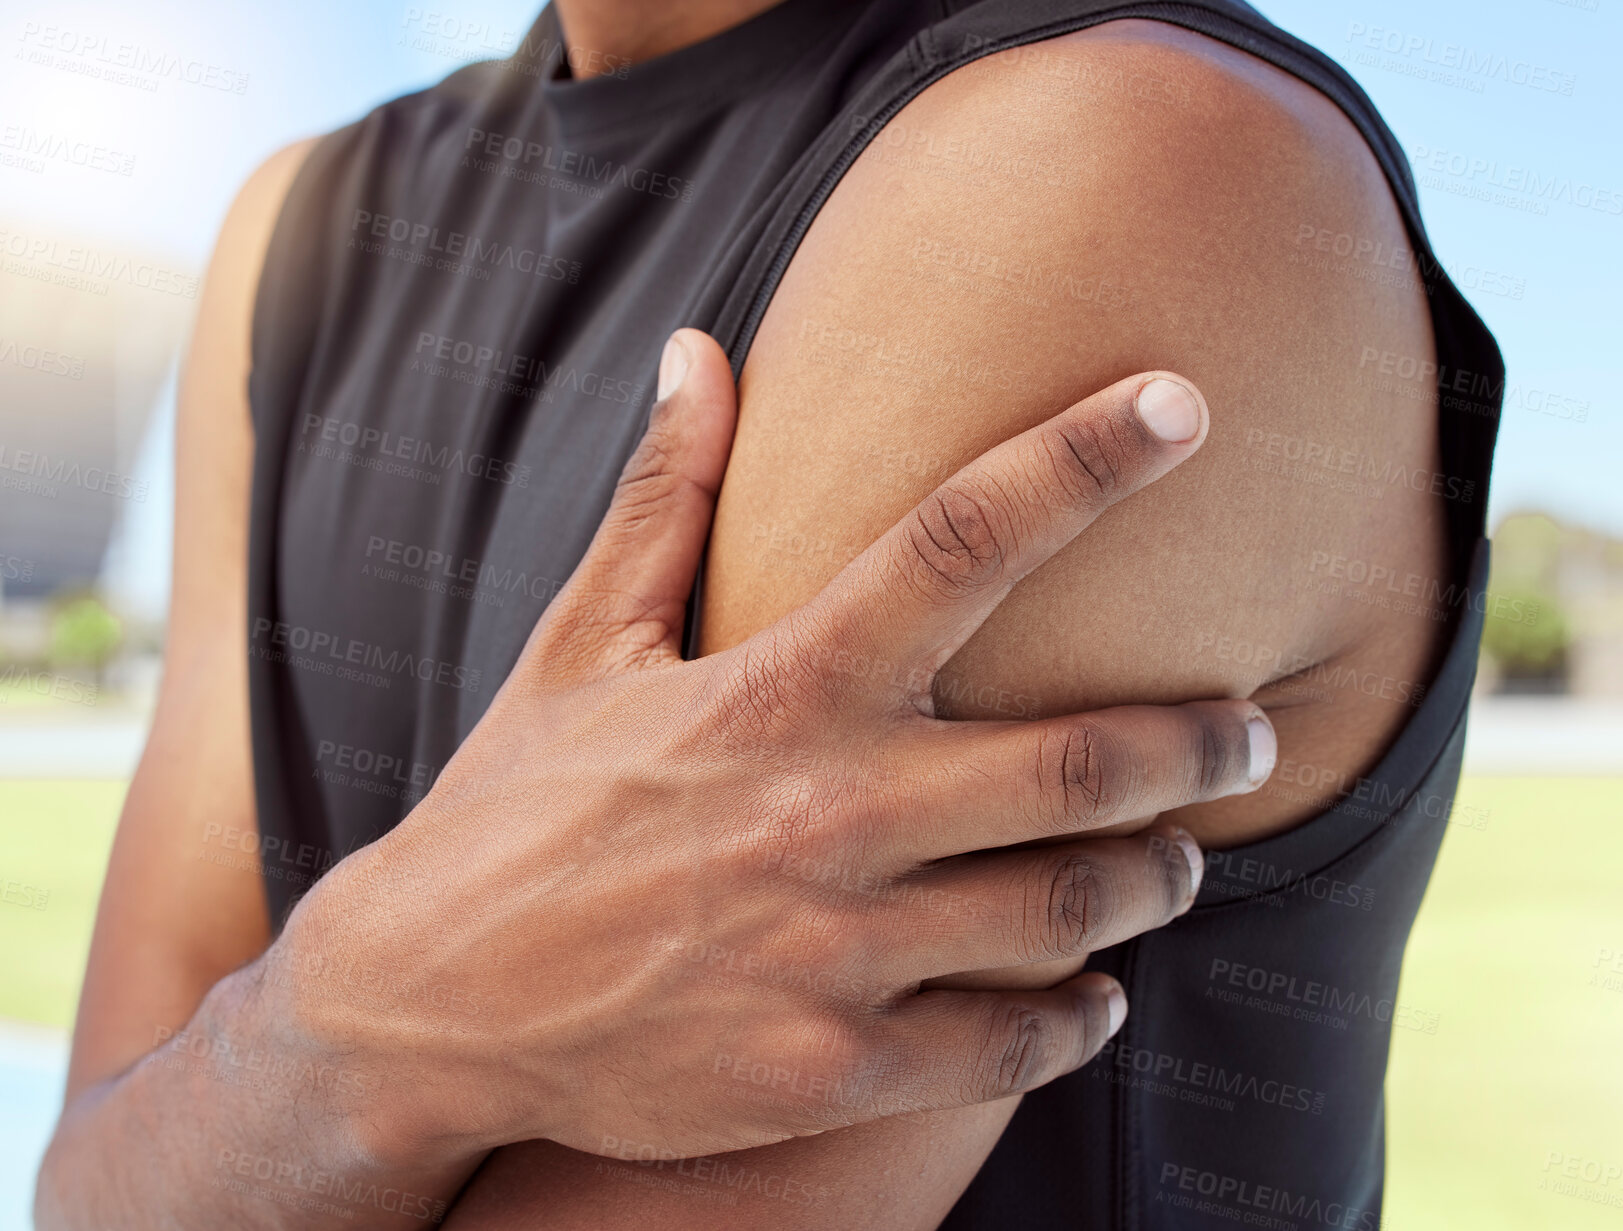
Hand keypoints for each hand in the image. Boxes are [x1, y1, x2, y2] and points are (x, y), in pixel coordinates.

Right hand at [272, 329, 1273, 1170]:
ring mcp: (832, 952)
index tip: (1183, 407)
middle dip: (1202, 743)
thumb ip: (663, 500)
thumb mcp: (579, 644)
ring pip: (1073, 908)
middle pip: (1085, 761)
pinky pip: (1013, 1042)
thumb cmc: (518, 807)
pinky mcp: (827, 1069)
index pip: (959, 544)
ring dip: (1155, 877)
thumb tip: (697, 349)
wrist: (428, 1004)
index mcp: (778, 689)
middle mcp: (826, 811)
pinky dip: (1081, 1015)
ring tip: (1171, 860)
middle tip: (1248, 731)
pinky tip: (1093, 994)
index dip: (1083, 462)